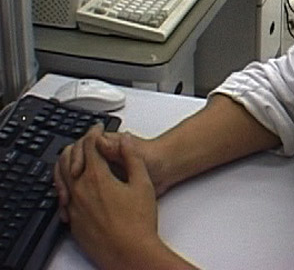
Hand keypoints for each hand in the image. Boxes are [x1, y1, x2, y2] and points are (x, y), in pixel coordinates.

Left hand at [56, 126, 186, 268]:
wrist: (130, 253)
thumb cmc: (138, 222)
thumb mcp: (142, 183)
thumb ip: (132, 157)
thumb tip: (125, 140)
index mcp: (97, 179)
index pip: (89, 147)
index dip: (94, 133)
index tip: (99, 129)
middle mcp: (79, 191)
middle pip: (70, 159)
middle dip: (79, 145)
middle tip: (88, 140)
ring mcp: (73, 208)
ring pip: (61, 178)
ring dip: (68, 163)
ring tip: (79, 158)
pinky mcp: (73, 222)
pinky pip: (63, 197)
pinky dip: (66, 184)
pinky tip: (74, 185)